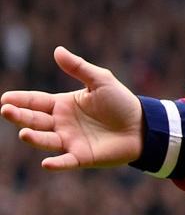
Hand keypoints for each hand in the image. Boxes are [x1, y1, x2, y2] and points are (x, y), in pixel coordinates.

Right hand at [0, 47, 142, 169]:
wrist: (142, 125)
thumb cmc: (121, 102)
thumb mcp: (100, 80)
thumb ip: (79, 67)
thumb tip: (57, 50)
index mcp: (63, 105)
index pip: (36, 102)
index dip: (20, 100)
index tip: (5, 99)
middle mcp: (61, 124)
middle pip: (35, 120)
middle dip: (19, 116)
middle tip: (6, 110)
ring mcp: (70, 141)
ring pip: (46, 140)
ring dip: (34, 138)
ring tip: (24, 133)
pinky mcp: (82, 156)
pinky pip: (66, 161)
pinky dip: (56, 163)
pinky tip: (46, 163)